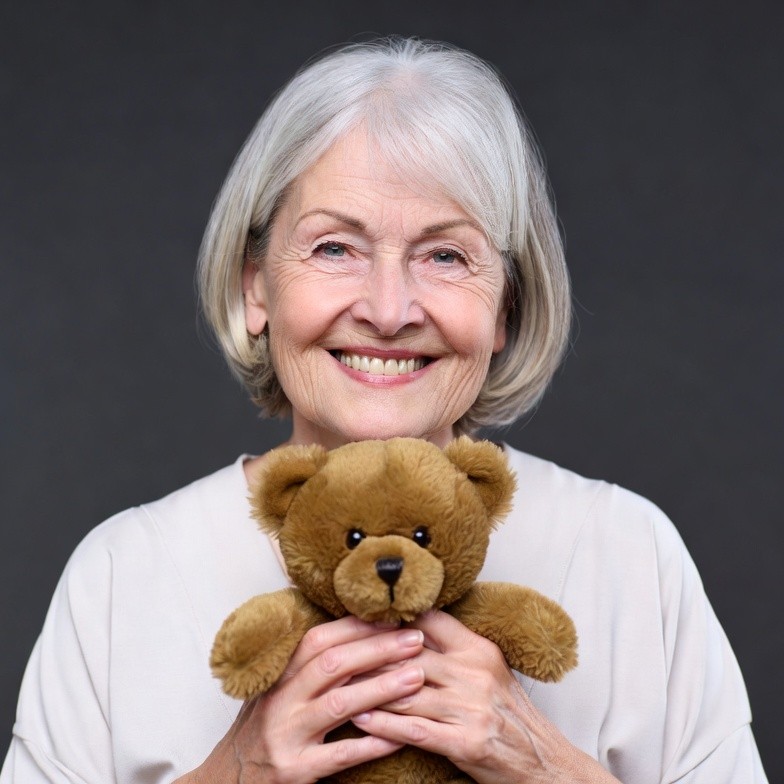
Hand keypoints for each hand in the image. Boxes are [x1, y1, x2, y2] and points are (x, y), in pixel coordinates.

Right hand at [176, 616, 425, 783]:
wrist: (224, 781)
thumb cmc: (261, 730)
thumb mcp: (275, 690)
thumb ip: (305, 665)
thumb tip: (352, 629)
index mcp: (278, 675)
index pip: (319, 639)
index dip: (357, 626)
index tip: (392, 618)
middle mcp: (279, 700)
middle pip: (333, 664)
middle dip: (377, 649)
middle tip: (415, 640)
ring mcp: (286, 736)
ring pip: (339, 705)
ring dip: (381, 688)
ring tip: (416, 677)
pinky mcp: (294, 772)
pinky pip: (339, 755)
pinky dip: (371, 744)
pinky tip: (398, 736)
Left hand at [352, 610, 619, 783]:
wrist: (543, 761)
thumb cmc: (509, 714)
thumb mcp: (487, 669)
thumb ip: (453, 647)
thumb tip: (409, 625)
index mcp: (478, 649)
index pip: (429, 621)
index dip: (392, 618)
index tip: (359, 616)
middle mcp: (474, 673)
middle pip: (410, 654)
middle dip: (370, 653)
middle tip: (336, 650)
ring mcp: (470, 708)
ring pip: (406, 691)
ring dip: (368, 688)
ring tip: (337, 684)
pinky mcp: (465, 743)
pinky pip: (414, 729)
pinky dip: (383, 724)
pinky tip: (360, 718)